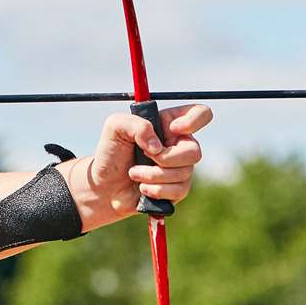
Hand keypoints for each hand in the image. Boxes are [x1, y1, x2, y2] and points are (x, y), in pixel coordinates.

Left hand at [76, 104, 211, 219]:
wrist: (104, 186)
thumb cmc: (110, 152)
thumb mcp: (115, 127)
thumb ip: (137, 125)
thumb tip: (158, 147)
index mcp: (168, 123)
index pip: (201, 113)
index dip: (194, 120)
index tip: (172, 129)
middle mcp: (178, 145)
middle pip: (194, 151)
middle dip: (165, 158)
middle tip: (144, 156)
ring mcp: (180, 168)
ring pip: (184, 173)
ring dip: (153, 175)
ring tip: (134, 174)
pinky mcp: (177, 189)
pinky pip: (179, 190)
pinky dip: (157, 190)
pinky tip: (142, 188)